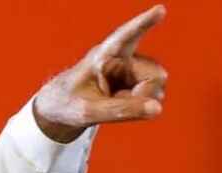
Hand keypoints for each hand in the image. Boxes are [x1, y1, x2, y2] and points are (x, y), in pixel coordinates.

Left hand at [33, 5, 169, 142]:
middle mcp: (122, 57)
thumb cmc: (68, 103)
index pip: (125, 38)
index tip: (160, 10)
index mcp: (103, 56)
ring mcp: (132, 68)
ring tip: (113, 102)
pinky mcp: (138, 79)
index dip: (143, 24)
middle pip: (156, 75)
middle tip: (119, 103)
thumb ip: (120, 111)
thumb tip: (156, 109)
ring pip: (157, 85)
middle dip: (144, 94)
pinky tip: (120, 103)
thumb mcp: (88, 112)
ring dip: (140, 101)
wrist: (61, 107)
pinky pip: (153, 96)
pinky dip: (139, 106)